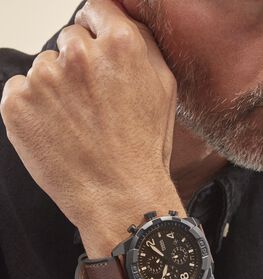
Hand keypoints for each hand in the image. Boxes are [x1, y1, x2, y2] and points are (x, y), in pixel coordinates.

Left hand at [0, 0, 178, 230]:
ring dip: (56, 90)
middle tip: (93, 104)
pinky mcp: (17, 103)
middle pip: (69, 40)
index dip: (98, 33)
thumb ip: (144, 46)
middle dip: (79, 65)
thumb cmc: (144, 149)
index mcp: (121, 45)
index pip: (96, 10)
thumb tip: (122, 19)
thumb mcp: (165, 92)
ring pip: (44, 68)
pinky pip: (20, 91)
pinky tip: (56, 131)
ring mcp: (44, 78)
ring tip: (77, 125)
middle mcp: (79, 54)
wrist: (119, 196)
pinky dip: (34, 109)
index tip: (98, 55)